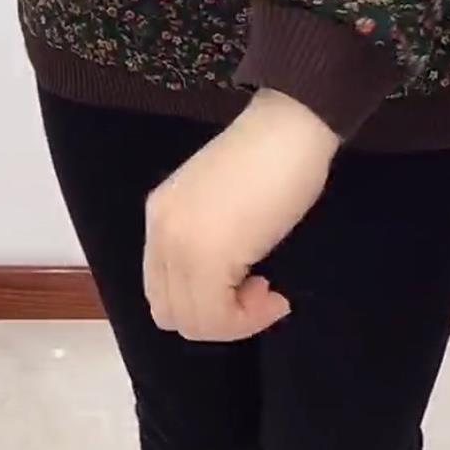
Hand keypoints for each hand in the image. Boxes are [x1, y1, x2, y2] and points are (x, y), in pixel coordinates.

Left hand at [143, 90, 340, 342]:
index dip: (202, 302)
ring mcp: (180, 244)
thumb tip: (223, 288)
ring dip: (235, 321)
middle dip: (218, 319)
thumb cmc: (270, 159)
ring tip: (268, 291)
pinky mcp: (207, 256)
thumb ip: (205, 242)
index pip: (161, 289)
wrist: (289, 128)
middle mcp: (161, 232)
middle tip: (259, 292)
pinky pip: (216, 317)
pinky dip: (248, 320)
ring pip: (193, 321)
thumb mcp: (220, 207)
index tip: (245, 285)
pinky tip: (274, 294)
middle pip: (172, 312)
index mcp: (160, 216)